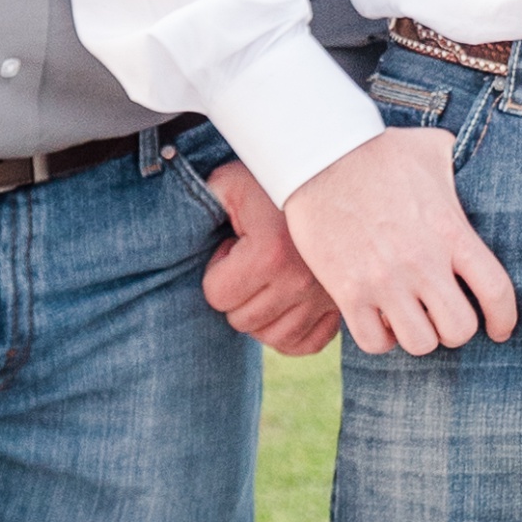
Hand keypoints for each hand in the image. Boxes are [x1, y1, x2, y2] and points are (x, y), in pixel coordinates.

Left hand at [197, 158, 340, 360]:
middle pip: (241, 321)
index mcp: (270, 253)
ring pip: (272, 338)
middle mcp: (300, 282)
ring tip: (270, 276)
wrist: (331, 176)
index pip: (216, 296)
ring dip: (262, 313)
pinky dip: (291, 332)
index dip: (218, 269)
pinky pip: (306, 344)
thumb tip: (180, 227)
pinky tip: (286, 303)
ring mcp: (324, 298)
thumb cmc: (273, 180)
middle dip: (238, 292)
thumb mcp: (230, 182)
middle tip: (253, 258)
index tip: (235, 244)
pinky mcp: (341, 307)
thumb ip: (203, 203)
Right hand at [284, 129, 519, 360]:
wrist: (319, 156)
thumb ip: (462, 165)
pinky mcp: (348, 291)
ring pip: (420, 343)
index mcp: (450, 231)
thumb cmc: (380, 152)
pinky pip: (374, 342)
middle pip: (459, 329)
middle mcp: (422, 261)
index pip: (496, 291)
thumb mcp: (434, 150)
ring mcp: (384, 279)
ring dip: (419, 335)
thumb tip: (479, 165)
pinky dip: (380, 339)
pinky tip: (379, 318)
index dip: (504, 319)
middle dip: (455, 329)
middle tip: (443, 315)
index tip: (499, 329)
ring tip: (411, 317)